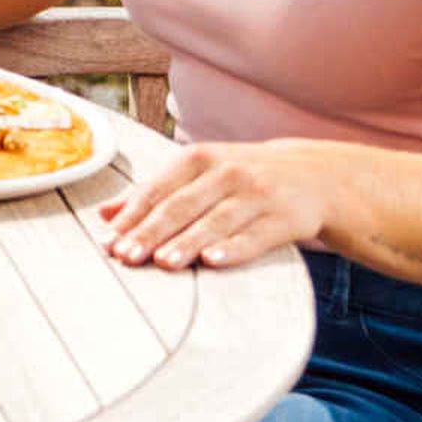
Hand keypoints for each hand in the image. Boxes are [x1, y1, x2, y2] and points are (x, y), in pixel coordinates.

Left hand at [97, 141, 334, 271]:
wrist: (315, 176)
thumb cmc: (244, 178)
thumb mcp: (200, 174)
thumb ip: (155, 193)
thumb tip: (105, 214)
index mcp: (200, 158)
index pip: (158, 189)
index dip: (133, 216)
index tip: (109, 241)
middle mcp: (227, 172)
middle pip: (182, 205)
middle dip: (152, 232)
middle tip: (126, 256)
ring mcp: (258, 193)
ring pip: (216, 221)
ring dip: (188, 242)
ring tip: (163, 262)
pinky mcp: (286, 217)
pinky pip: (256, 235)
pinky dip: (234, 248)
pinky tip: (213, 261)